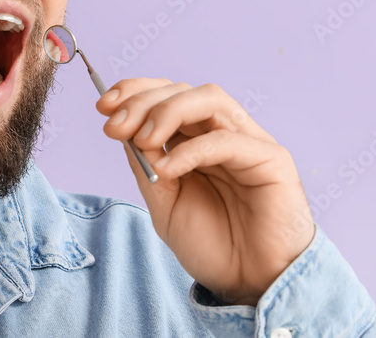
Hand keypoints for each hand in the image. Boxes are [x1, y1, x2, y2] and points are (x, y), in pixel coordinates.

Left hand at [96, 78, 315, 305]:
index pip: (167, 95)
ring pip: (208, 99)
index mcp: (196, 138)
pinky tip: (167, 169)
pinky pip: (228, 140)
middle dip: (142, 102)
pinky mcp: (272, 159)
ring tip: (143, 140)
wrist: (252, 284)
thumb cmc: (213, 245)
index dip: (135, 92)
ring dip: (167, 112)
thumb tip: (125, 129)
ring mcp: (249, 142)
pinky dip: (191, 149)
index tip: (103, 105)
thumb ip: (147, 164)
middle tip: (113, 125)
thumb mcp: (164, 202)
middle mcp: (223, 132)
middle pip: (182, 91)